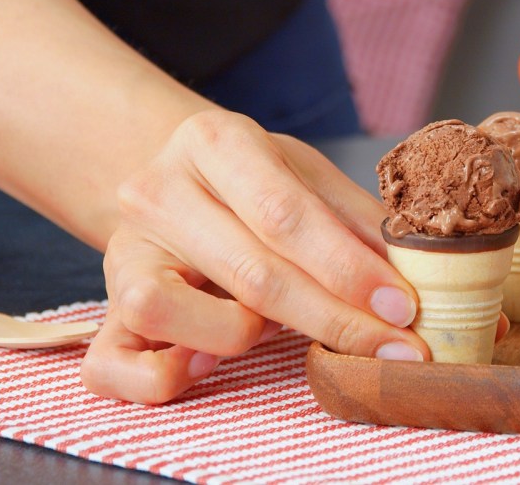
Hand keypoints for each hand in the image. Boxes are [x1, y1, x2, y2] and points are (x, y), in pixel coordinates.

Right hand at [80, 110, 428, 403]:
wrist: (173, 177)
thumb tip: (414, 268)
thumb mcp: (304, 174)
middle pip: (250, 271)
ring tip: (271, 332)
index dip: (348, 267)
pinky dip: (158, 378)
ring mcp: (122, 250)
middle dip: (334, 318)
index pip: (285, 213)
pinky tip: (204, 366)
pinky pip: (110, 363)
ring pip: (164, 308)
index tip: (402, 305)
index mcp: (215, 141)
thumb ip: (354, 218)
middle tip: (393, 348)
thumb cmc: (252, 182)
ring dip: (236, 336)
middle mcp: (158, 191)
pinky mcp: (105, 306)